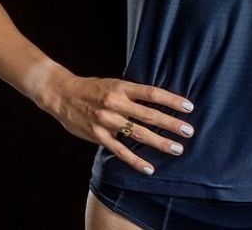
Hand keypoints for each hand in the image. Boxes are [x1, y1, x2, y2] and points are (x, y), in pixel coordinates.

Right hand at [46, 75, 195, 174]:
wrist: (62, 95)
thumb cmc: (92, 88)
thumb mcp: (115, 83)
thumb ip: (132, 92)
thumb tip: (157, 99)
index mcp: (122, 87)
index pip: (153, 93)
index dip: (171, 100)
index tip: (188, 107)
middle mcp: (116, 103)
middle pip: (149, 115)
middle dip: (171, 124)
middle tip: (189, 131)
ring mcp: (107, 121)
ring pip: (138, 133)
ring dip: (159, 142)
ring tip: (177, 148)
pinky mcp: (98, 136)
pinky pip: (120, 150)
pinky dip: (135, 160)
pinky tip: (149, 168)